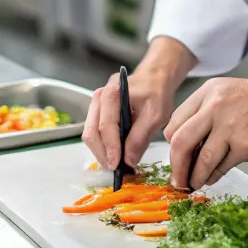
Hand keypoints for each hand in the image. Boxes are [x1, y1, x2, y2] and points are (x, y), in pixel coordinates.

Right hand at [83, 37, 195, 170]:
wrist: (155, 78)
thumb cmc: (157, 92)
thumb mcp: (155, 115)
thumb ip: (140, 138)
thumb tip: (128, 161)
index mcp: (113, 93)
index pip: (106, 126)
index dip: (111, 148)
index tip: (117, 165)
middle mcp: (100, 96)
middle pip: (91, 131)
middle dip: (102, 153)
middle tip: (115, 169)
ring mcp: (96, 103)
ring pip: (90, 133)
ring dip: (100, 151)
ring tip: (115, 164)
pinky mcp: (98, 111)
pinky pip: (94, 131)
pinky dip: (102, 145)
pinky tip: (114, 154)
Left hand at [164, 61, 247, 189]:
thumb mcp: (232, 95)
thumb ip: (209, 114)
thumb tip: (188, 146)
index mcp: (210, 92)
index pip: (176, 121)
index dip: (172, 144)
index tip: (176, 157)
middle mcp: (216, 105)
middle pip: (179, 141)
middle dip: (175, 165)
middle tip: (177, 179)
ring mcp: (230, 124)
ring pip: (199, 158)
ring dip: (193, 177)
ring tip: (194, 184)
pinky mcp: (246, 144)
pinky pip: (220, 167)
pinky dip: (213, 177)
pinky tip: (213, 179)